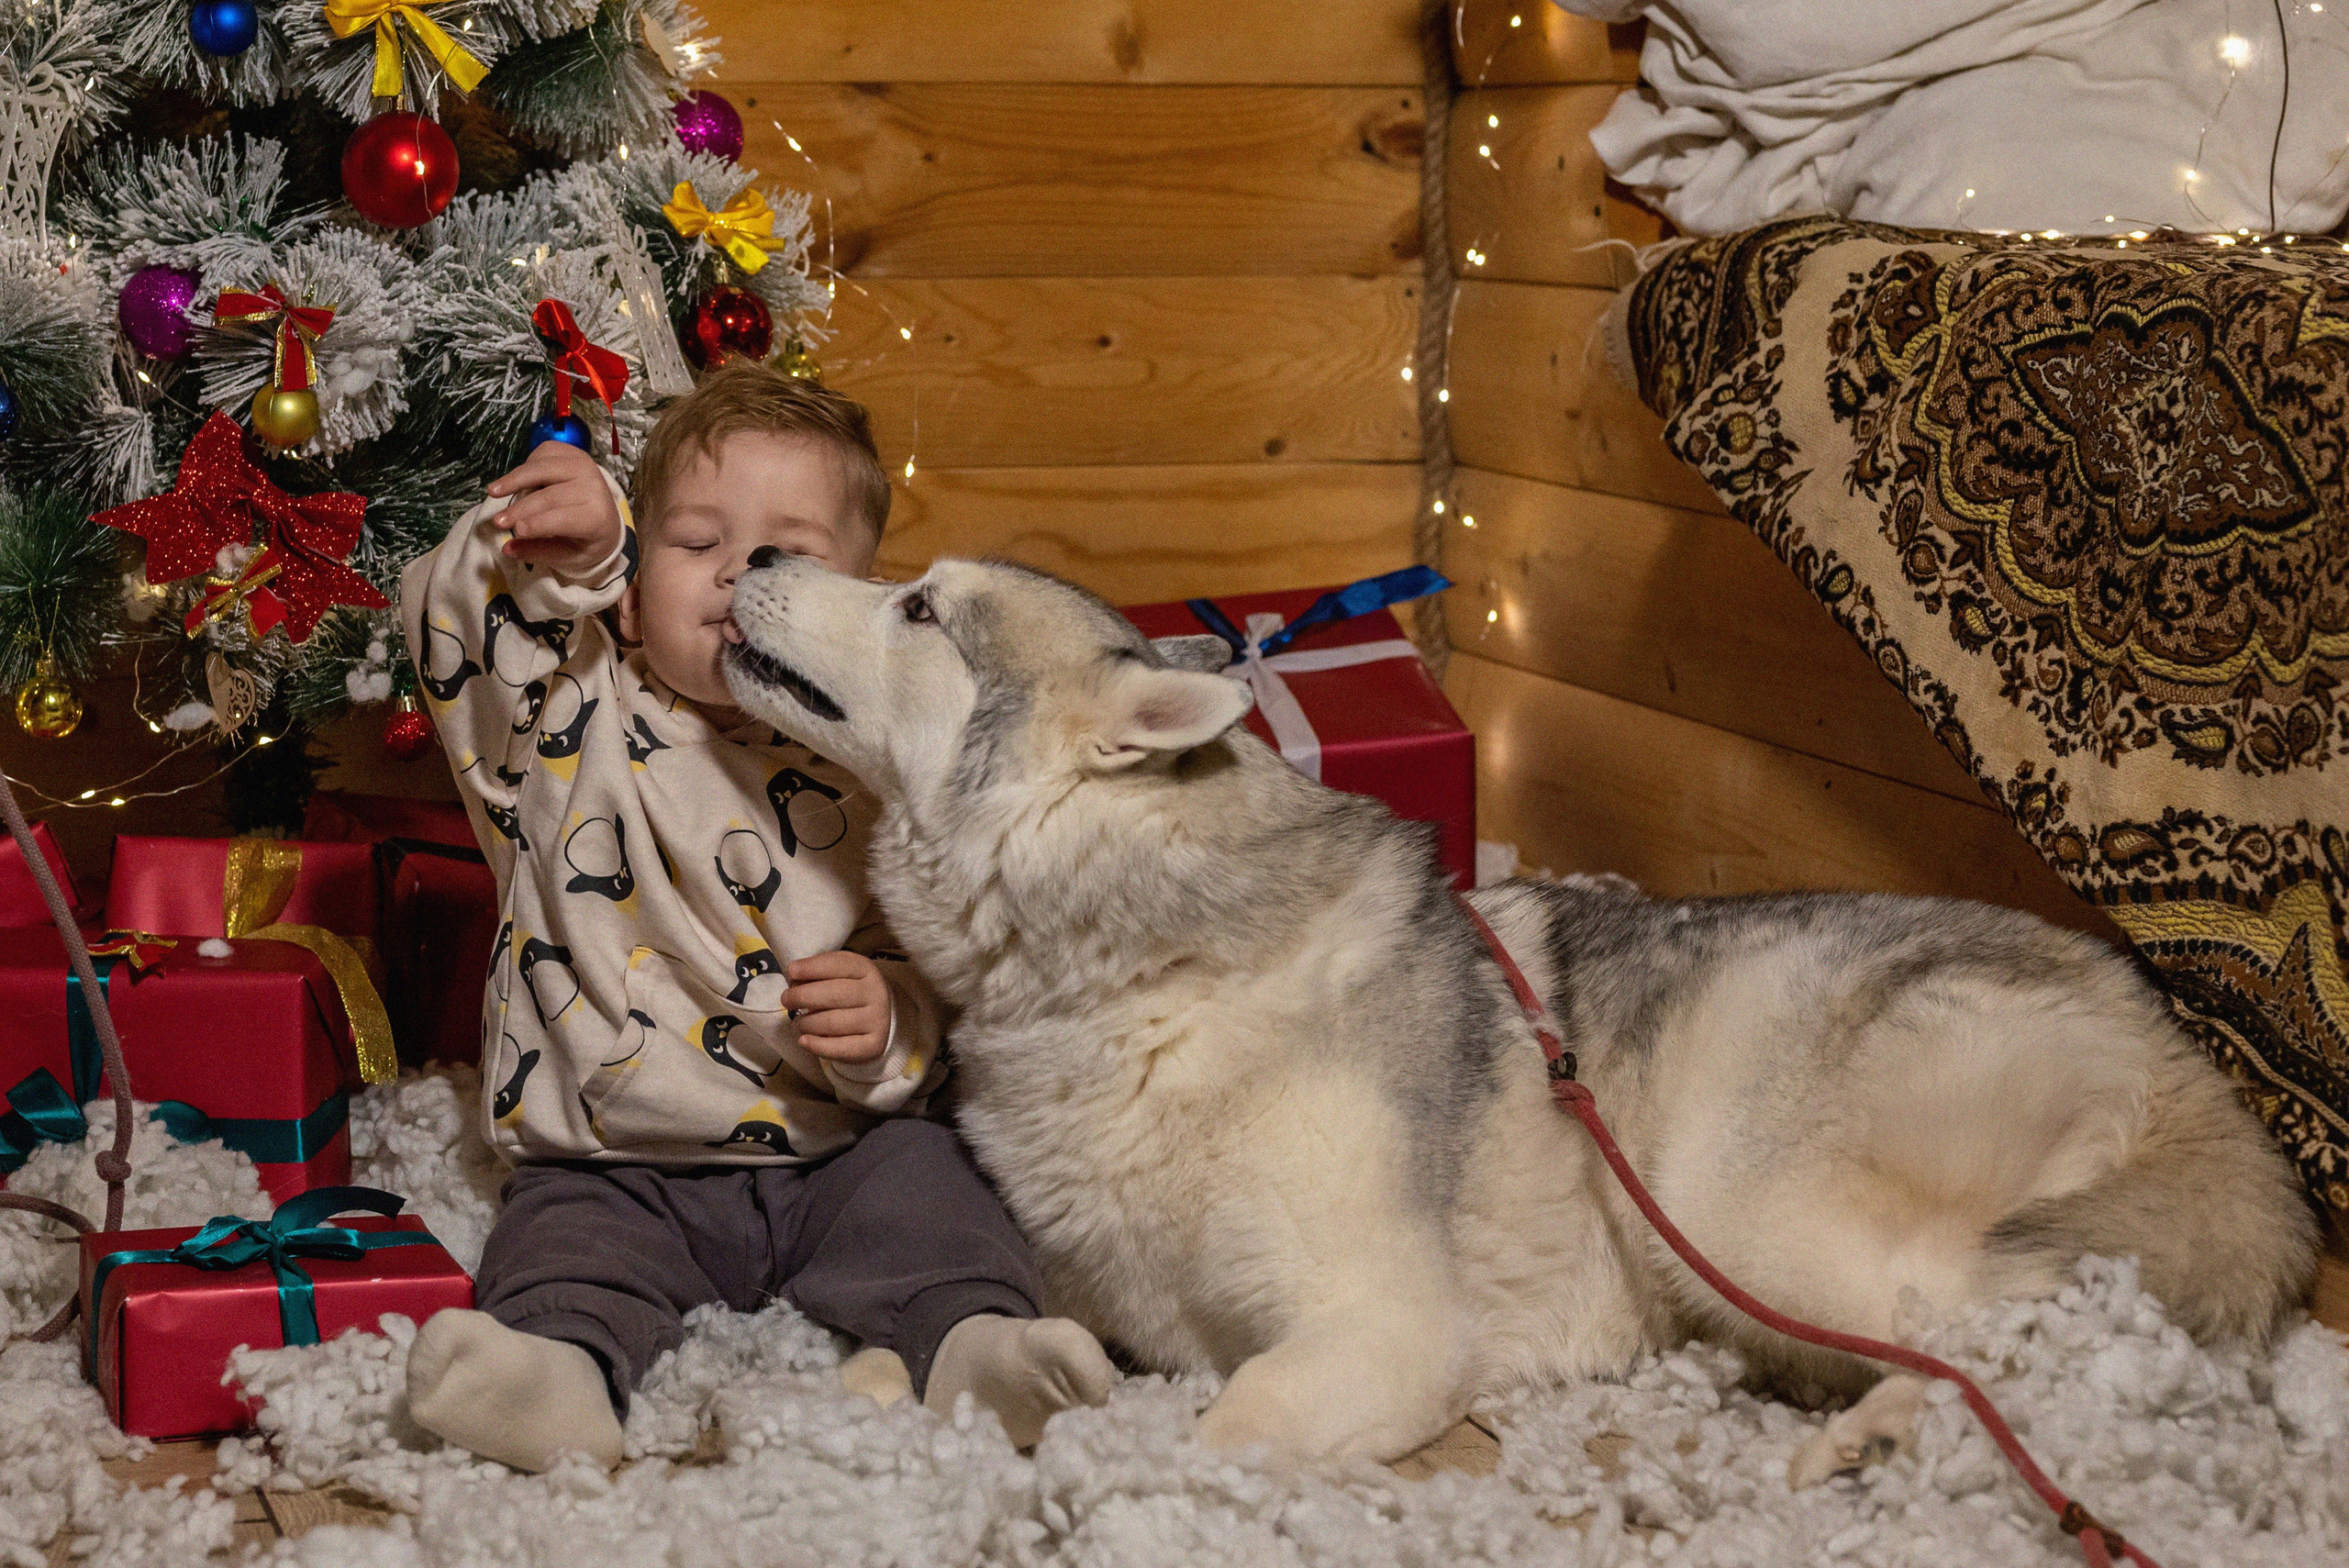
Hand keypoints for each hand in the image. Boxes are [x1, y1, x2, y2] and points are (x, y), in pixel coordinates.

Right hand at [485, 440, 621, 575]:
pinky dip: (528, 464)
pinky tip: (518, 479)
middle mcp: (595, 488)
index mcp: (598, 517)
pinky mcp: (575, 453)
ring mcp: (585, 466)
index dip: (539, 523)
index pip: (565, 519)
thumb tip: (507, 549)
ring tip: (493, 492)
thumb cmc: (586, 540)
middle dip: (520, 508)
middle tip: (497, 521)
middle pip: (550, 496)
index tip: (516, 530)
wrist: (607, 517)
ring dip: (516, 479)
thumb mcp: (568, 556)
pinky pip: (544, 452)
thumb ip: (538, 552)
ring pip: (544, 468)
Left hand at [784, 951, 892, 1064]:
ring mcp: (877, 1020)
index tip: (791, 972)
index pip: (839, 965)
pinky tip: (803, 1040)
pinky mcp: (874, 1045)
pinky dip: (816, 1045)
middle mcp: (876, 993)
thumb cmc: (848, 993)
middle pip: (834, 994)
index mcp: (866, 970)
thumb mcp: (837, 974)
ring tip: (799, 1022)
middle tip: (786, 1000)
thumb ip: (816, 972)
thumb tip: (793, 977)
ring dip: (806, 1023)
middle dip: (802, 996)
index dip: (812, 967)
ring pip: (832, 1023)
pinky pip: (840, 1048)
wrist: (877, 1020)